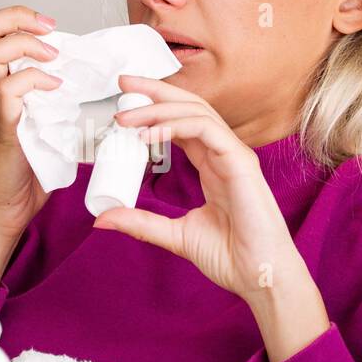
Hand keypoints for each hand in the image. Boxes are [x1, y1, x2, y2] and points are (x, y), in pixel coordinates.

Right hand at [0, 5, 61, 283]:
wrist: (9, 206)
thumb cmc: (27, 168)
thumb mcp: (45, 122)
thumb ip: (57, 99)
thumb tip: (94, 83)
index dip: (17, 17)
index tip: (48, 26)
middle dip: (17, 19)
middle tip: (49, 31)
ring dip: (28, 47)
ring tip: (54, 59)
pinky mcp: (3, 127)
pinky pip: (10, 89)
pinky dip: (36, 81)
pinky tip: (57, 90)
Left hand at [94, 75, 329, 361]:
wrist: (258, 276)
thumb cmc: (231, 257)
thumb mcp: (174, 236)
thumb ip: (142, 223)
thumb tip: (103, 218)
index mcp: (212, 165)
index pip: (182, 124)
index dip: (155, 110)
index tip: (123, 107)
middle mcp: (223, 154)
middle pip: (189, 107)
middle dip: (156, 92)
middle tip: (123, 85)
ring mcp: (234, 155)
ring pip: (196, 112)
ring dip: (158, 109)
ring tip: (126, 117)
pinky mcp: (240, 162)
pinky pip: (207, 130)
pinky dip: (177, 126)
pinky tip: (150, 135)